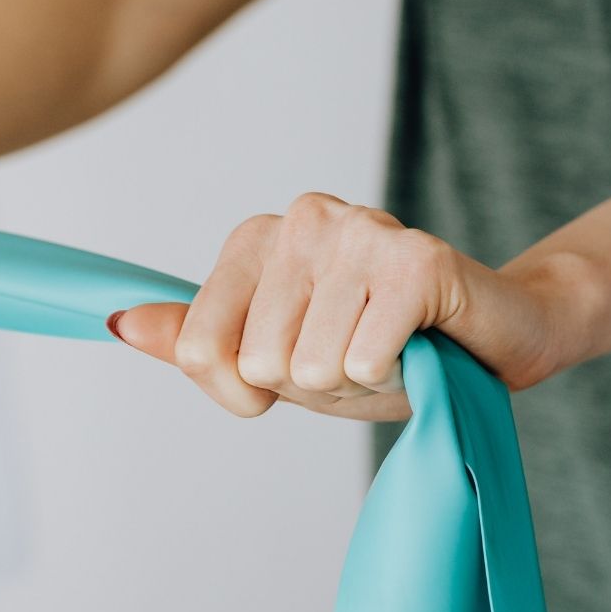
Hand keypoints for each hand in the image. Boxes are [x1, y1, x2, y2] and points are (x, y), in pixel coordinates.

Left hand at [107, 193, 573, 421]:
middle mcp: (301, 219)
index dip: (242, 392)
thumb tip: (117, 321)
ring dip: (357, 381)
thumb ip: (196, 341)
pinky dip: (393, 373)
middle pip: (257, 360)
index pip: (196, 348)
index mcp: (257, 238)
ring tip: (390, 350)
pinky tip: (418, 346)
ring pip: (309, 364)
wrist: (494, 338)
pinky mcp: (416, 258)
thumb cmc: (382, 349)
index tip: (289, 378)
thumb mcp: (277, 359)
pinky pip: (364, 356)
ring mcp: (360, 229)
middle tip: (358, 358)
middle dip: (310, 385)